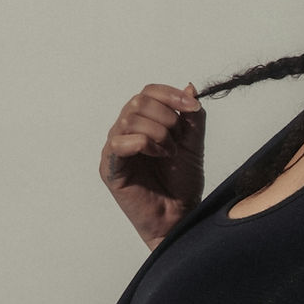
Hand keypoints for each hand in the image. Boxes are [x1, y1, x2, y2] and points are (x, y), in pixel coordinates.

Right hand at [100, 83, 205, 247]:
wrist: (180, 215)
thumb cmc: (182, 183)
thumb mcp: (193, 143)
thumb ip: (192, 116)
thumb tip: (189, 87)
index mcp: (143, 122)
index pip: (148, 92)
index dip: (170, 95)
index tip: (192, 107)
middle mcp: (125, 132)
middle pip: (138, 102)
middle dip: (166, 116)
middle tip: (178, 139)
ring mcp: (115, 150)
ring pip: (129, 120)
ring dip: (158, 133)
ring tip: (169, 153)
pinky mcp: (110, 169)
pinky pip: (118, 144)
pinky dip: (143, 143)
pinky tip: (158, 155)